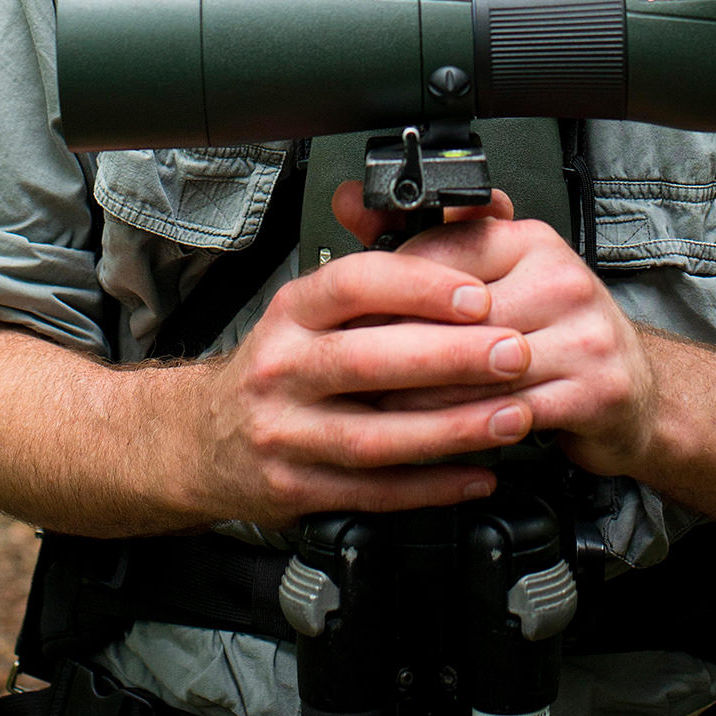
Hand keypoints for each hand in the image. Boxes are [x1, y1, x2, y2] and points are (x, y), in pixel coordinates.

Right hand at [189, 244, 534, 526]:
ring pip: (375, 436)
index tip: (479, 295)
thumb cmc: (279, 363)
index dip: (419, 287)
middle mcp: (283, 368)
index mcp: (293, 312)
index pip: (353, 284)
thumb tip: (457, 223)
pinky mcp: (296, 490)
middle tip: (515, 353)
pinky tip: (477, 473)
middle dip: (452, 358)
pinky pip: (373, 492)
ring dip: (452, 428)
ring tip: (513, 416)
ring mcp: (286, 434)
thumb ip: (380, 271)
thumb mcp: (310, 307)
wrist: (201, 437)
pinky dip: (431, 487)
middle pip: (369, 361)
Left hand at [333, 182, 660, 478]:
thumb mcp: (499, 279)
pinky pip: (509, 413)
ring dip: (420, 397)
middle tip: (348, 371)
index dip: (390, 290)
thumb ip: (425, 249)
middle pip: (456, 316)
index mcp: (531, 241)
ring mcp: (584, 334)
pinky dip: (464, 428)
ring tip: (375, 409)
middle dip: (396, 349)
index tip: (352, 318)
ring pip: (476, 369)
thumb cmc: (555, 333)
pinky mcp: (595, 390)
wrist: (634, 391)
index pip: (443, 253)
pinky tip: (435, 437)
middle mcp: (561, 278)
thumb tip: (349, 201)